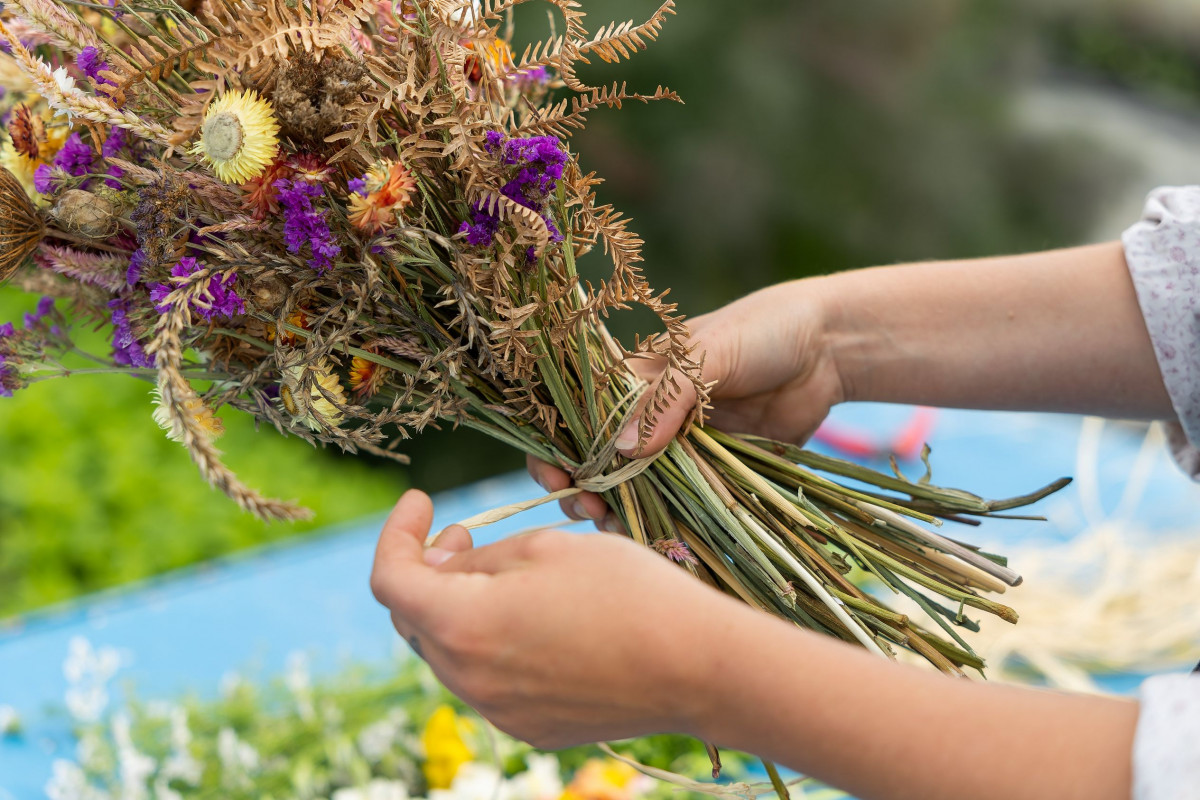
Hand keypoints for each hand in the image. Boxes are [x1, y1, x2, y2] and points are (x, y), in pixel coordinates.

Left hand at [369, 490, 743, 747]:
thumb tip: (438, 566)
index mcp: (463, 626)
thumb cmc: (625, 590)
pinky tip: (532, 620)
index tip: (420, 500)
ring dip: (457, 608)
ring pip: (449, 653)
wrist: (696, 666)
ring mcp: (499, 712)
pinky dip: (489, 644)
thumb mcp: (544, 547)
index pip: (390, 580)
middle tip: (462, 532)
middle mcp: (469, 680)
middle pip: (415, 620)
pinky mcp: (531, 728)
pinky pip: (487, 681)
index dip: (395, 533)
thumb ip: (475, 558)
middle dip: (426, 571)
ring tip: (502, 573)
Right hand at [529, 278, 844, 523]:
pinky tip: (653, 541)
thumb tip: (622, 449)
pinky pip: (683, 502)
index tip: (553, 473)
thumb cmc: (762, 330)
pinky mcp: (716, 471)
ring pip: (636, 488)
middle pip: (600, 459)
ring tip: (612, 528)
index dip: (558, 443)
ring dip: (618, 511)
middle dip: (583, 486)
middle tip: (584, 509)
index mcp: (637, 378)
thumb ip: (667, 397)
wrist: (829, 348)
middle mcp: (652, 415)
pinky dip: (664, 523)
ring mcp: (682, 447)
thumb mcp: (709, 353)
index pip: (580, 413)